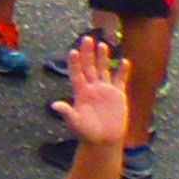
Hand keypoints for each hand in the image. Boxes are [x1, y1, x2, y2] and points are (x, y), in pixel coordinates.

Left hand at [49, 31, 130, 152]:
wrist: (103, 141)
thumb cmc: (87, 133)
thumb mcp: (75, 122)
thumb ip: (67, 112)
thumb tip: (54, 105)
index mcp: (81, 92)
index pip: (77, 73)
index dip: (75, 63)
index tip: (73, 51)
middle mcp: (92, 88)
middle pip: (89, 67)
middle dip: (87, 53)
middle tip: (87, 38)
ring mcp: (105, 90)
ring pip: (103, 69)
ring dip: (102, 57)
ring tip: (102, 44)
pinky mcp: (118, 95)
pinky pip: (120, 80)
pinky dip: (122, 71)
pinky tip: (124, 61)